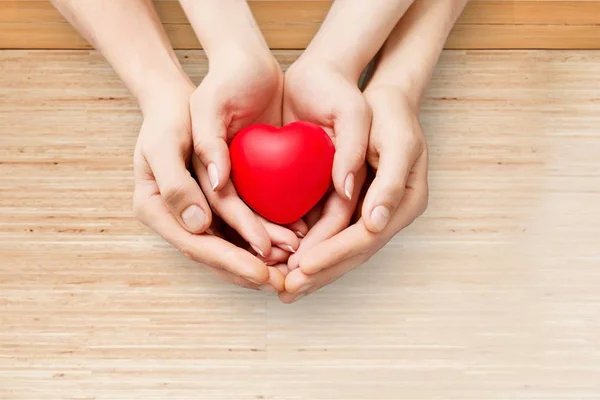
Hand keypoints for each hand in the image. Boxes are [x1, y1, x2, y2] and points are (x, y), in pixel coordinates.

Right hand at [132, 82, 300, 292]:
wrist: (180, 101)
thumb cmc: (169, 116)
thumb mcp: (164, 143)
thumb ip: (175, 184)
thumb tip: (198, 225)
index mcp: (156, 209)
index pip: (196, 245)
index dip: (230, 261)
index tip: (262, 273)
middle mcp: (177, 218)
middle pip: (215, 254)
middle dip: (251, 270)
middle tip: (284, 283)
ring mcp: (197, 213)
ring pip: (231, 245)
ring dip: (262, 259)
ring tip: (293, 267)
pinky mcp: (215, 204)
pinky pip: (240, 228)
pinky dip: (264, 238)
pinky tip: (290, 243)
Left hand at [280, 87, 428, 302]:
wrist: (381, 98)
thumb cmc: (391, 114)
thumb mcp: (397, 140)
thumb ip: (389, 181)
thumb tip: (376, 222)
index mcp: (404, 203)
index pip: (367, 239)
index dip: (335, 255)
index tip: (304, 267)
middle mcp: (387, 214)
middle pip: (353, 253)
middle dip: (320, 273)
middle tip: (287, 291)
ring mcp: (369, 212)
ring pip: (340, 249)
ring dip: (313, 271)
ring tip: (284, 288)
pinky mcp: (351, 204)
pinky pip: (331, 233)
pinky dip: (311, 249)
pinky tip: (287, 261)